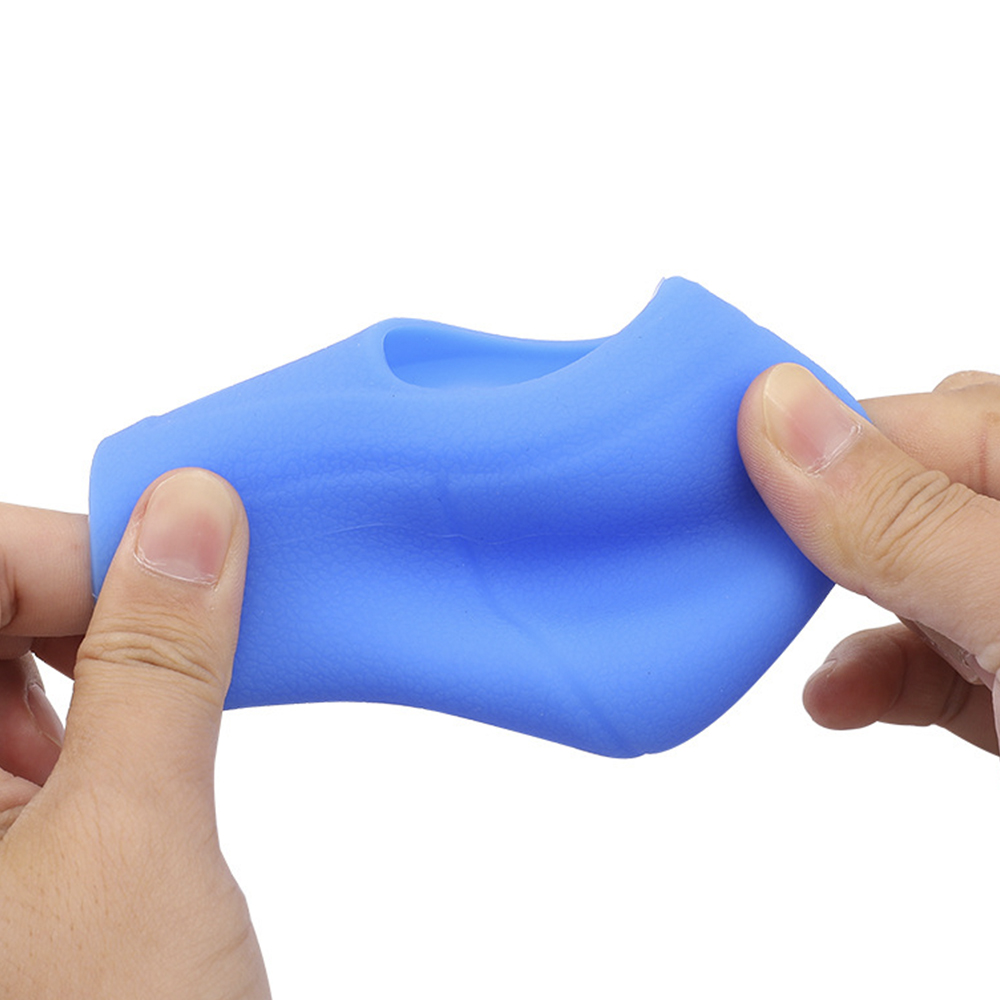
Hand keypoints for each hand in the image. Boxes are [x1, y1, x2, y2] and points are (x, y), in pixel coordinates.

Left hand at [0, 469, 269, 997]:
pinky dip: (84, 718)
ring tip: (153, 720)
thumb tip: (191, 510)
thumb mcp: (134, 842)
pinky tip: (129, 768)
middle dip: (75, 605)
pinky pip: (16, 737)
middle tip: (182, 632)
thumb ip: (157, 658)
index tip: (179, 563)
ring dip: (84, 664)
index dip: (56, 551)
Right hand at [738, 365, 999, 754]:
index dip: (796, 448)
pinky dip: (872, 675)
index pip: (897, 422)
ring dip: (829, 610)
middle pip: (892, 492)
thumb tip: (775, 406)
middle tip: (728, 554)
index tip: (702, 485)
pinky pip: (928, 657)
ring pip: (903, 576)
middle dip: (810, 527)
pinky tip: (833, 698)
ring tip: (759, 628)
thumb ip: (900, 514)